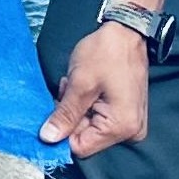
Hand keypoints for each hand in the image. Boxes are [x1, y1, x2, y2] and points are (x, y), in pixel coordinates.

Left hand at [42, 21, 153, 159]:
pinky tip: (87, 86)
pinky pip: (98, 118)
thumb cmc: (106, 53)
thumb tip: (48, 139)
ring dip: (77, 107)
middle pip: (84, 136)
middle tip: (70, 88)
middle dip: (70, 114)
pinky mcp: (125, 114)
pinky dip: (86, 103)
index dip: (62, 129)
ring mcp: (130, 124)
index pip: (80, 146)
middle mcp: (130, 132)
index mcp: (121, 127)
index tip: (59, 105)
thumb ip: (64, 115)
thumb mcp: (80, 83)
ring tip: (79, 83)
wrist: (127, 32)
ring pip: (88, 126)